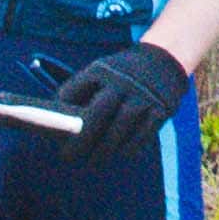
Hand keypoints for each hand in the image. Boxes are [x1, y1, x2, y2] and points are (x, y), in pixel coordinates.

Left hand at [45, 43, 185, 162]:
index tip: (54, 134)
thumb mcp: (101, 71)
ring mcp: (143, 96)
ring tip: (93, 161)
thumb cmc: (121, 74)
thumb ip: (82, 91)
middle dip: (81, 139)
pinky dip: (128, 148)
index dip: (62, 115)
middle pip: (97, 114)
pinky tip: (120, 153)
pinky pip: (141, 136)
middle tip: (68, 156)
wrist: (165, 59)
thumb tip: (60, 126)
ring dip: (104, 150)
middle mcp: (122, 82)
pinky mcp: (161, 109)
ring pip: (119, 129)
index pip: (74, 92)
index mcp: (102, 70)